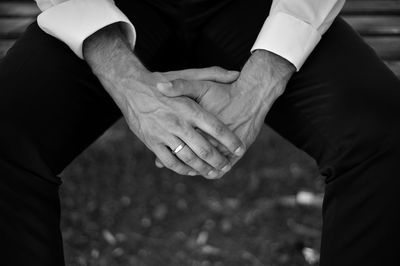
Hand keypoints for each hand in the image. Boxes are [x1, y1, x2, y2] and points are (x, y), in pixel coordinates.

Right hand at [83, 24, 244, 178]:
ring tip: (213, 172)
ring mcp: (164, 134)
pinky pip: (170, 162)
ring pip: (188, 158)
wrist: (130, 86)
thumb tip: (236, 73)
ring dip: (203, 168)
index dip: (231, 141)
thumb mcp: (187, 74)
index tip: (240, 148)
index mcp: (189, 108)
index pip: (216, 128)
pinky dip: (182, 169)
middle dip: (218, 160)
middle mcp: (178, 123)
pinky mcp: (152, 142)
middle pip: (204, 148)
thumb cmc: (162, 80)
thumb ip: (212, 74)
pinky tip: (191, 171)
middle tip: (226, 165)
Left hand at [157, 50, 294, 172]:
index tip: (162, 155)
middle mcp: (211, 138)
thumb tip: (158, 86)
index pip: (179, 144)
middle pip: (190, 157)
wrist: (254, 94)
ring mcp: (225, 147)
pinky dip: (214, 172)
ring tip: (189, 169)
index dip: (169, 151)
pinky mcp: (237, 152)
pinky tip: (208, 171)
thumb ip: (180, 86)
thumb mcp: (201, 85)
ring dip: (196, 169)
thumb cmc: (225, 91)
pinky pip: (222, 169)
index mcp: (198, 124)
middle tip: (173, 163)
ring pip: (205, 166)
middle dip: (180, 162)